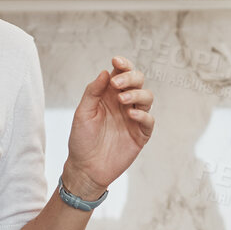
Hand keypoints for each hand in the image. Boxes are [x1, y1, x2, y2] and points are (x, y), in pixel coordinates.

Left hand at [64, 56, 154, 195]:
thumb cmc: (81, 140)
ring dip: (137, 94)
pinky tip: (131, 115)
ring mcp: (133, 118)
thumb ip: (93, 92)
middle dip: (130, 77)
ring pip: (147, 97)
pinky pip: (149, 120)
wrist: (86, 169)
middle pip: (138, 81)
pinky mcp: (140, 134)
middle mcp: (123, 103)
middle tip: (117, 84)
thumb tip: (105, 72)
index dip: (123, 64)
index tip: (116, 61)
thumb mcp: (82, 113)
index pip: (121, 73)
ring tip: (123, 100)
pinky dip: (143, 115)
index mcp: (109, 95)